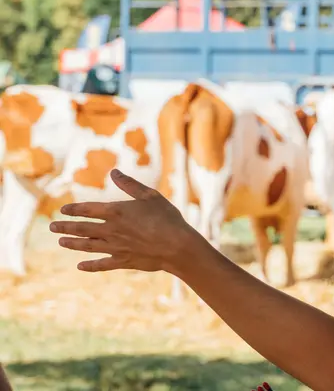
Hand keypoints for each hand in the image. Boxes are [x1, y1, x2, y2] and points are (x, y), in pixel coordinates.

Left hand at [50, 169, 199, 273]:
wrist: (177, 245)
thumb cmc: (167, 217)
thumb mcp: (150, 195)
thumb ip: (130, 185)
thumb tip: (114, 172)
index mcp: (116, 211)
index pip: (88, 209)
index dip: (74, 209)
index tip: (63, 210)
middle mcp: (111, 230)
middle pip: (82, 228)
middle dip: (65, 227)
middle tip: (52, 227)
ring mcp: (116, 247)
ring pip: (88, 246)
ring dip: (72, 244)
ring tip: (61, 242)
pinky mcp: (123, 261)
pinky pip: (102, 264)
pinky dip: (90, 266)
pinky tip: (80, 266)